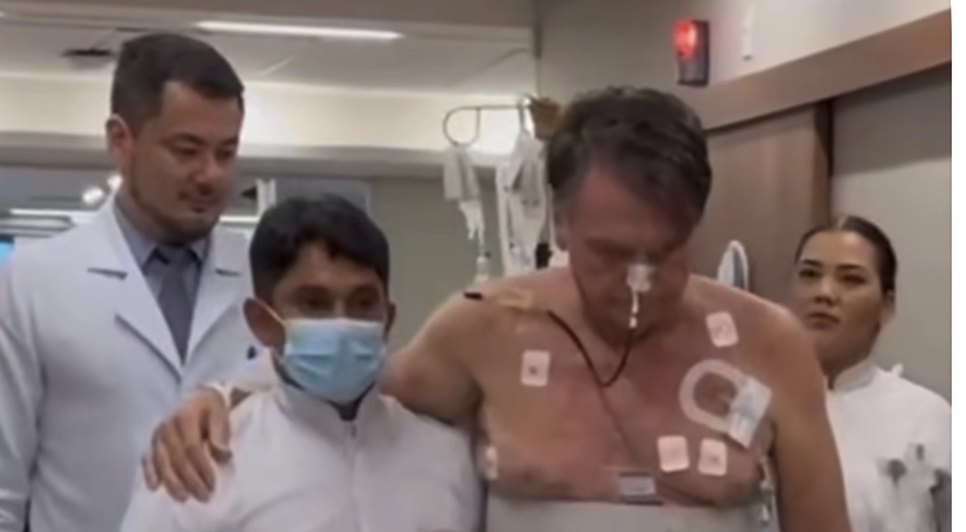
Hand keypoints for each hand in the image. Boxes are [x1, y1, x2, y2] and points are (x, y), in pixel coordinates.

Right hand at [142, 387, 232, 501]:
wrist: (197, 395)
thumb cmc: (211, 406)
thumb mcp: (220, 412)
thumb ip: (220, 433)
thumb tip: (222, 455)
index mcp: (185, 417)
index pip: (192, 448)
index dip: (201, 468)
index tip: (212, 484)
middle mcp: (167, 426)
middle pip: (176, 458)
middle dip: (189, 481)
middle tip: (203, 497)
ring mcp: (157, 434)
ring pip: (161, 462)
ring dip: (172, 483)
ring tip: (183, 498)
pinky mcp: (151, 440)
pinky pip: (147, 458)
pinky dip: (150, 473)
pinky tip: (154, 487)